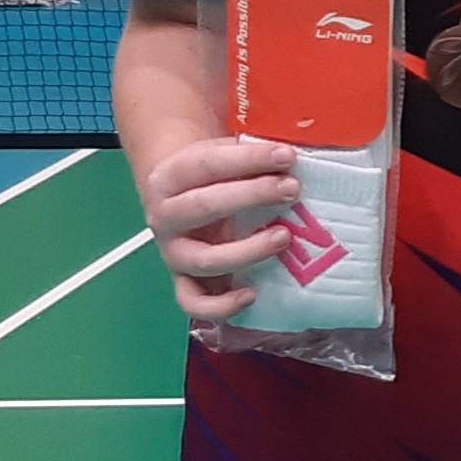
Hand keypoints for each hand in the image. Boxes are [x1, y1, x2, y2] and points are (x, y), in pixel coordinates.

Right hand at [135, 133, 301, 323]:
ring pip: (203, 259)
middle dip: (253, 195)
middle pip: (204, 205)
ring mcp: (173, 251)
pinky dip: (221, 305)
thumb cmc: (213, 175)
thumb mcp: (224, 156)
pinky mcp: (184, 281)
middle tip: (292, 189)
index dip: (248, 159)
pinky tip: (251, 295)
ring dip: (247, 250)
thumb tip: (295, 155)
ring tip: (283, 236)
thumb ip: (251, 156)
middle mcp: (165, 215)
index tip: (286, 156)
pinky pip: (193, 302)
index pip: (207, 164)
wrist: (178, 194)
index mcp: (170, 175)